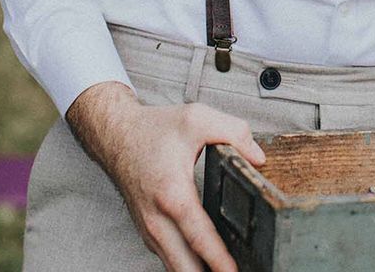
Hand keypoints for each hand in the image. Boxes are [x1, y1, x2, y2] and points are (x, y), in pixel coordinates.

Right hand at [66, 81, 266, 271]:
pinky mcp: (149, 232)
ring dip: (199, 271)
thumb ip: (234, 132)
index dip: (219, 260)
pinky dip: (188, 265)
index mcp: (172, 194)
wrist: (117, 135)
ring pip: (176, 267)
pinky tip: (206, 263)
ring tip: (225, 269)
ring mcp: (150, 229)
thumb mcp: (198, 118)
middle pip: (185, 267)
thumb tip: (258, 158)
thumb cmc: (153, 129)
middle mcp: (158, 219)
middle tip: (236, 271)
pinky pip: (170, 258)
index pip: (199, 237)